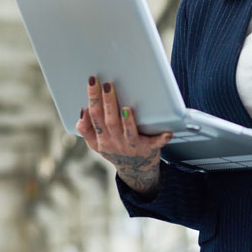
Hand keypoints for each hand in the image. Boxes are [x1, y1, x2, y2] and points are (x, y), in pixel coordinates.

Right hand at [76, 76, 172, 195]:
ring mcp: (132, 147)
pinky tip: (168, 133)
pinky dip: (161, 139)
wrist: (135, 170)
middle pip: (110, 121)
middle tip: (108, 85)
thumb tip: (83, 110)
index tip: (93, 81)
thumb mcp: (96, 143)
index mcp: (102, 139)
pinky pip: (155, 144)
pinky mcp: (149, 149)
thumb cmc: (115, 149)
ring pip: (128, 133)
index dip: (93, 99)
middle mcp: (115, 143)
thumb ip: (86, 128)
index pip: (95, 116)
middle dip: (108, 103)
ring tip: (127, 108)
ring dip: (128, 122)